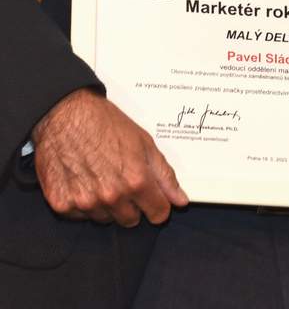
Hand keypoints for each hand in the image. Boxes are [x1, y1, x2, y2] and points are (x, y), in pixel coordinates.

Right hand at [31, 88, 188, 226]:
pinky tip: (83, 180)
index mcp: (136, 181)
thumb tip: (180, 201)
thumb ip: (164, 175)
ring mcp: (84, 203)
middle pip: (131, 220)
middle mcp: (111, 196)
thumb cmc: (106, 124)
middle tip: (124, 181)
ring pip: (106, 218)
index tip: (155, 199)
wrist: (66, 115)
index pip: (158, 214)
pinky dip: (84, 204)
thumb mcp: (145, 144)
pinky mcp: (61, 205)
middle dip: (133, 205)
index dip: (159, 205)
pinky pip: (80, 216)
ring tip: (102, 176)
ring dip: (108, 205)